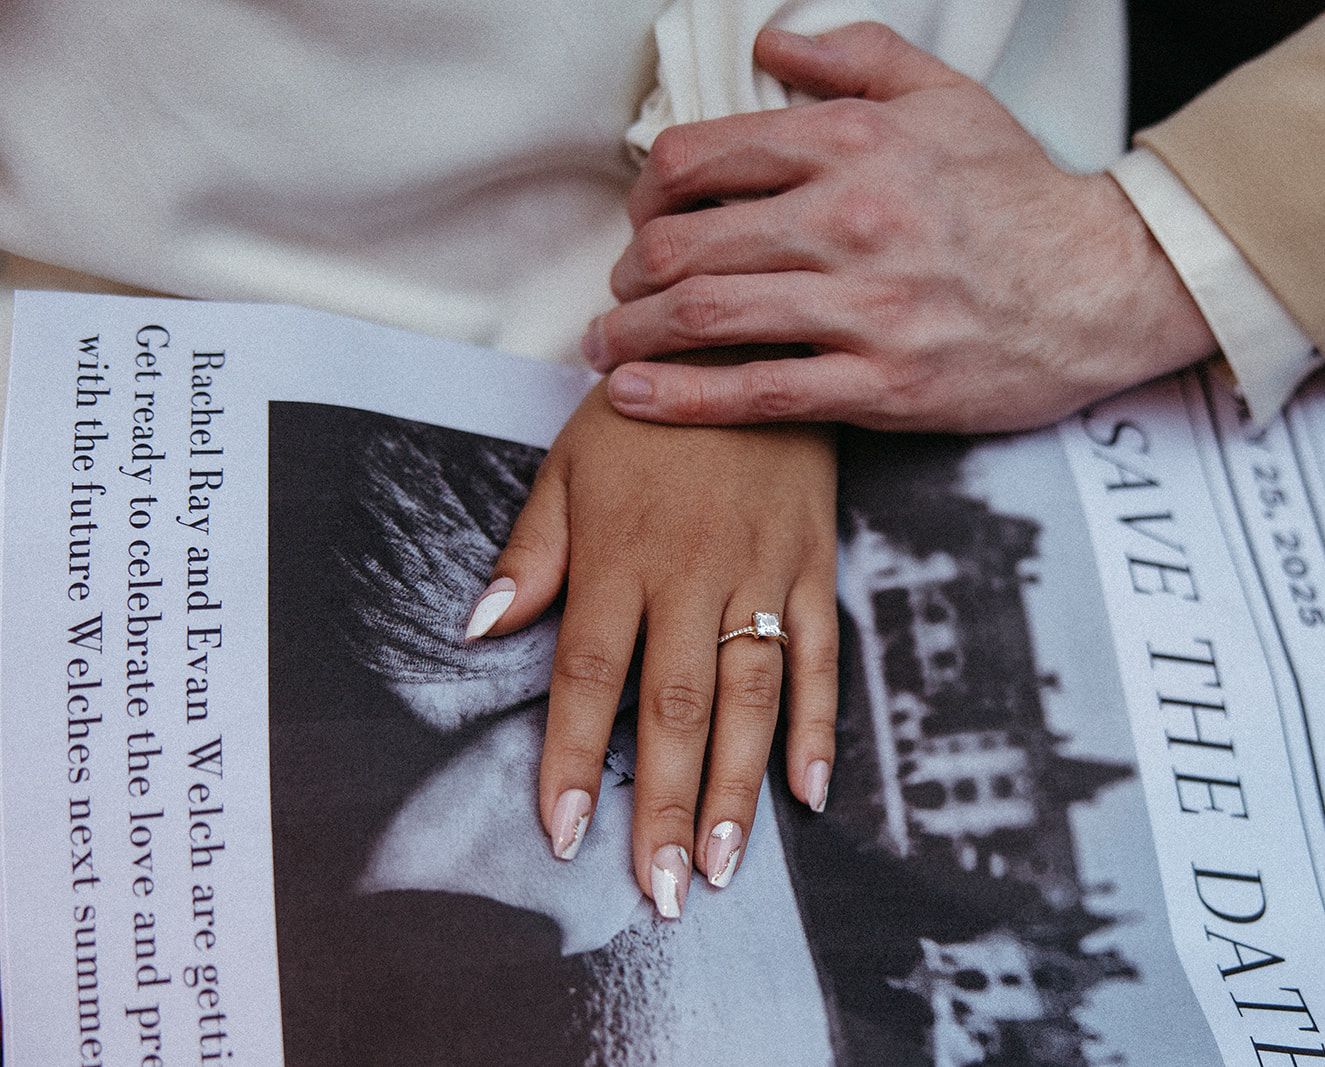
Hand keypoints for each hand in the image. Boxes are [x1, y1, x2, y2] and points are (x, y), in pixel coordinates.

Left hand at [465, 382, 837, 916]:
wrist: (745, 340)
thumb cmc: (644, 411)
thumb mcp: (568, 464)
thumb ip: (530, 553)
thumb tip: (482, 630)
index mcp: (620, 555)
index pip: (590, 675)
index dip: (575, 758)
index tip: (563, 831)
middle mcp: (691, 573)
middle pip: (675, 707)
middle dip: (666, 805)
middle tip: (660, 889)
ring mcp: (760, 573)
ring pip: (750, 697)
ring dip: (738, 787)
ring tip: (725, 865)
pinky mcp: (811, 566)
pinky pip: (821, 656)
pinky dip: (819, 725)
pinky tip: (810, 791)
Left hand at [584, 22, 1216, 433]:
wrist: (1105, 285)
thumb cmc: (1022, 195)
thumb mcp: (948, 96)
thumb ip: (856, 59)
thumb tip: (774, 45)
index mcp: (853, 143)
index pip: (702, 158)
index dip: (647, 191)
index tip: (642, 217)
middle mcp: (850, 219)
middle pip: (687, 243)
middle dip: (630, 272)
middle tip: (620, 292)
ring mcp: (865, 307)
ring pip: (708, 317)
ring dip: (633, 336)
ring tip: (606, 348)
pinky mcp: (882, 384)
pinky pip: (760, 391)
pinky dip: (683, 398)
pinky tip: (632, 399)